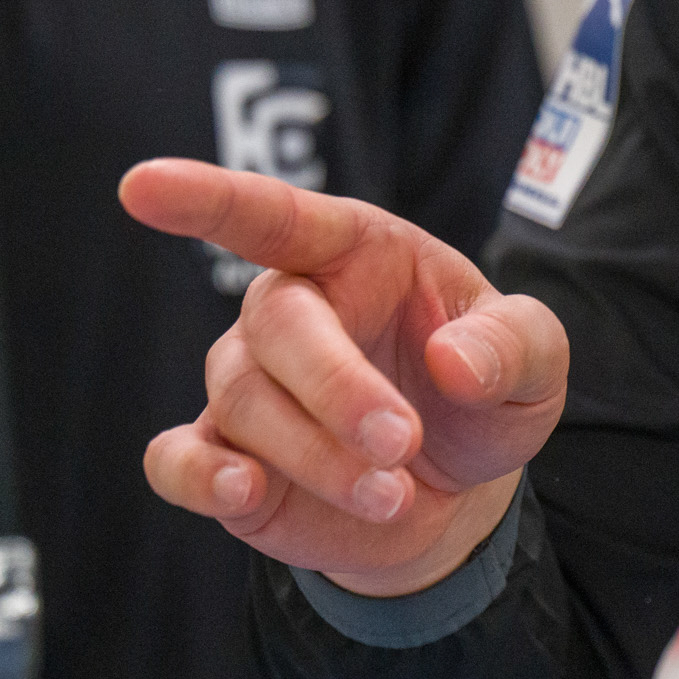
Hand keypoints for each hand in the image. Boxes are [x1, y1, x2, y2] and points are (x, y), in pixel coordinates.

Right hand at [123, 160, 569, 592]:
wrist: (459, 488)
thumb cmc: (487, 392)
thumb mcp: (536, 361)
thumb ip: (515, 345)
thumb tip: (456, 362)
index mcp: (357, 253)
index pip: (274, 216)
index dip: (209, 198)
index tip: (141, 184)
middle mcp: (289, 308)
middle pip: (274, 328)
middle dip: (336, 390)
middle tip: (402, 443)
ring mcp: (248, 384)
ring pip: (243, 403)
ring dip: (319, 456)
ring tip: (393, 494)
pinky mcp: (225, 457)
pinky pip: (178, 460)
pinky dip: (202, 478)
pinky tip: (246, 494)